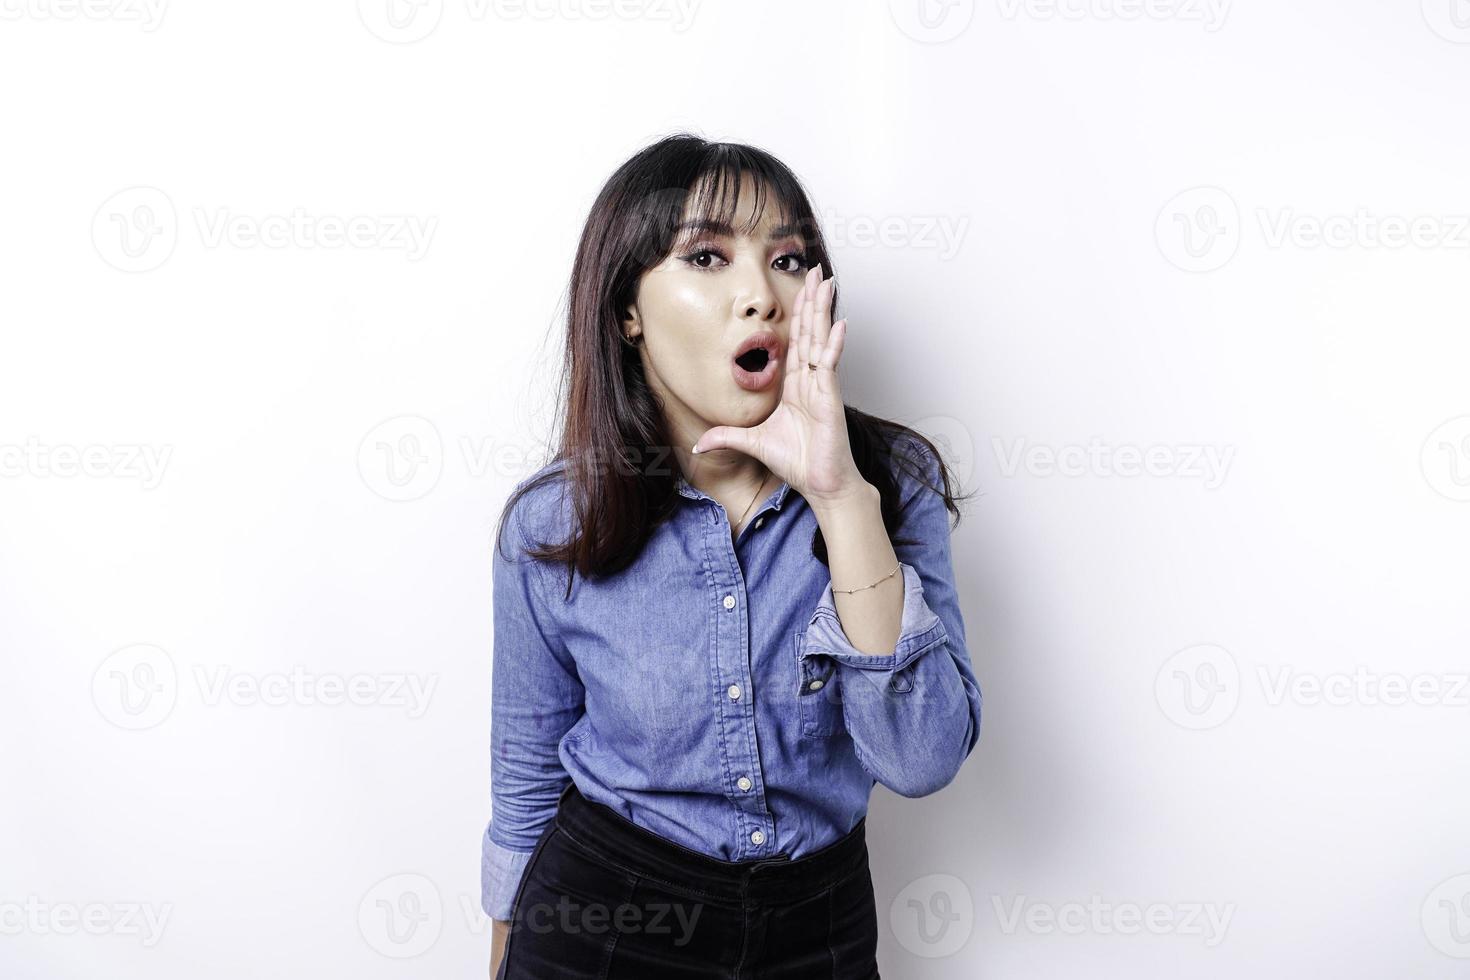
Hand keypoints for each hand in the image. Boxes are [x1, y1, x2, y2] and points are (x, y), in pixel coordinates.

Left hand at [692, 265, 868, 507]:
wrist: (821, 485)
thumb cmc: (798, 463)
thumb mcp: (752, 443)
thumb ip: (726, 438)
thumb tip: (698, 444)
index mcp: (796, 385)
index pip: (796, 341)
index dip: (798, 314)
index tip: (802, 288)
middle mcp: (811, 380)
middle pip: (810, 331)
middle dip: (813, 300)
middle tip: (817, 270)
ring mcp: (822, 387)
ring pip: (821, 340)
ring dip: (823, 310)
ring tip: (827, 282)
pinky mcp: (830, 398)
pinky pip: (831, 365)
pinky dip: (835, 344)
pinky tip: (839, 322)